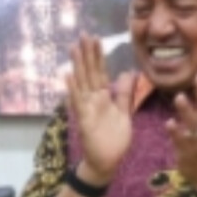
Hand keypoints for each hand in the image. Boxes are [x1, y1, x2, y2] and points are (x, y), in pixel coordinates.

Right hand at [67, 36, 131, 184]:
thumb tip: (128, 73)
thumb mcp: (125, 113)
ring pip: (82, 82)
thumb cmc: (114, 140)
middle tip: (83, 34)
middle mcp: (93, 99)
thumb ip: (125, 94)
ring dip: (78, 65)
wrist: (107, 162)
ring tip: (74, 48)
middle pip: (90, 72)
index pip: (101, 72)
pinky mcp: (83, 119)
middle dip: (87, 53)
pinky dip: (73, 89)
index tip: (96, 38)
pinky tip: (68, 75)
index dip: (98, 55)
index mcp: (104, 97)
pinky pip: (78, 102)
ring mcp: (87, 108)